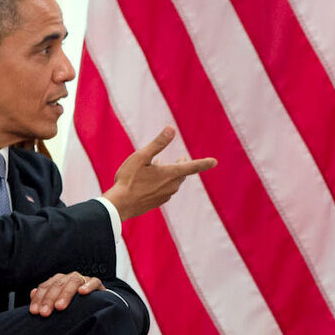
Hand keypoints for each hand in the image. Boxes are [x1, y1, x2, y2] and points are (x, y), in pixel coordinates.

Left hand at [28, 272, 102, 316]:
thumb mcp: (56, 302)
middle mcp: (68, 278)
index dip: (39, 299)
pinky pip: (93, 281)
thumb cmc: (73, 304)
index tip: (35, 312)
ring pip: (73, 282)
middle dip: (49, 300)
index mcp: (57, 281)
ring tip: (60, 307)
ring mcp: (83, 279)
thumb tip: (32, 293)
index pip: (45, 287)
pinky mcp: (96, 283)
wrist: (96, 302)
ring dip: (65, 294)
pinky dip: (88, 286)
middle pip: (57, 285)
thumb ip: (44, 298)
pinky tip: (83, 293)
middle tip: (45, 313)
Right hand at [102, 126, 216, 219]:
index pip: (192, 167)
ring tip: (161, 166)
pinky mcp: (158, 202)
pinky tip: (151, 180)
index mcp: (170, 174)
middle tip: (182, 159)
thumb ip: (158, 143)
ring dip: (169, 173)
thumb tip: (172, 128)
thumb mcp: (141, 157)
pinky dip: (161, 182)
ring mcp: (165, 196)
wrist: (119, 206)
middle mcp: (171, 186)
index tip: (214, 161)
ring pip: (172, 182)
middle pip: (181, 174)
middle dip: (182, 166)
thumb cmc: (129, 179)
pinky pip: (164, 190)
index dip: (204, 163)